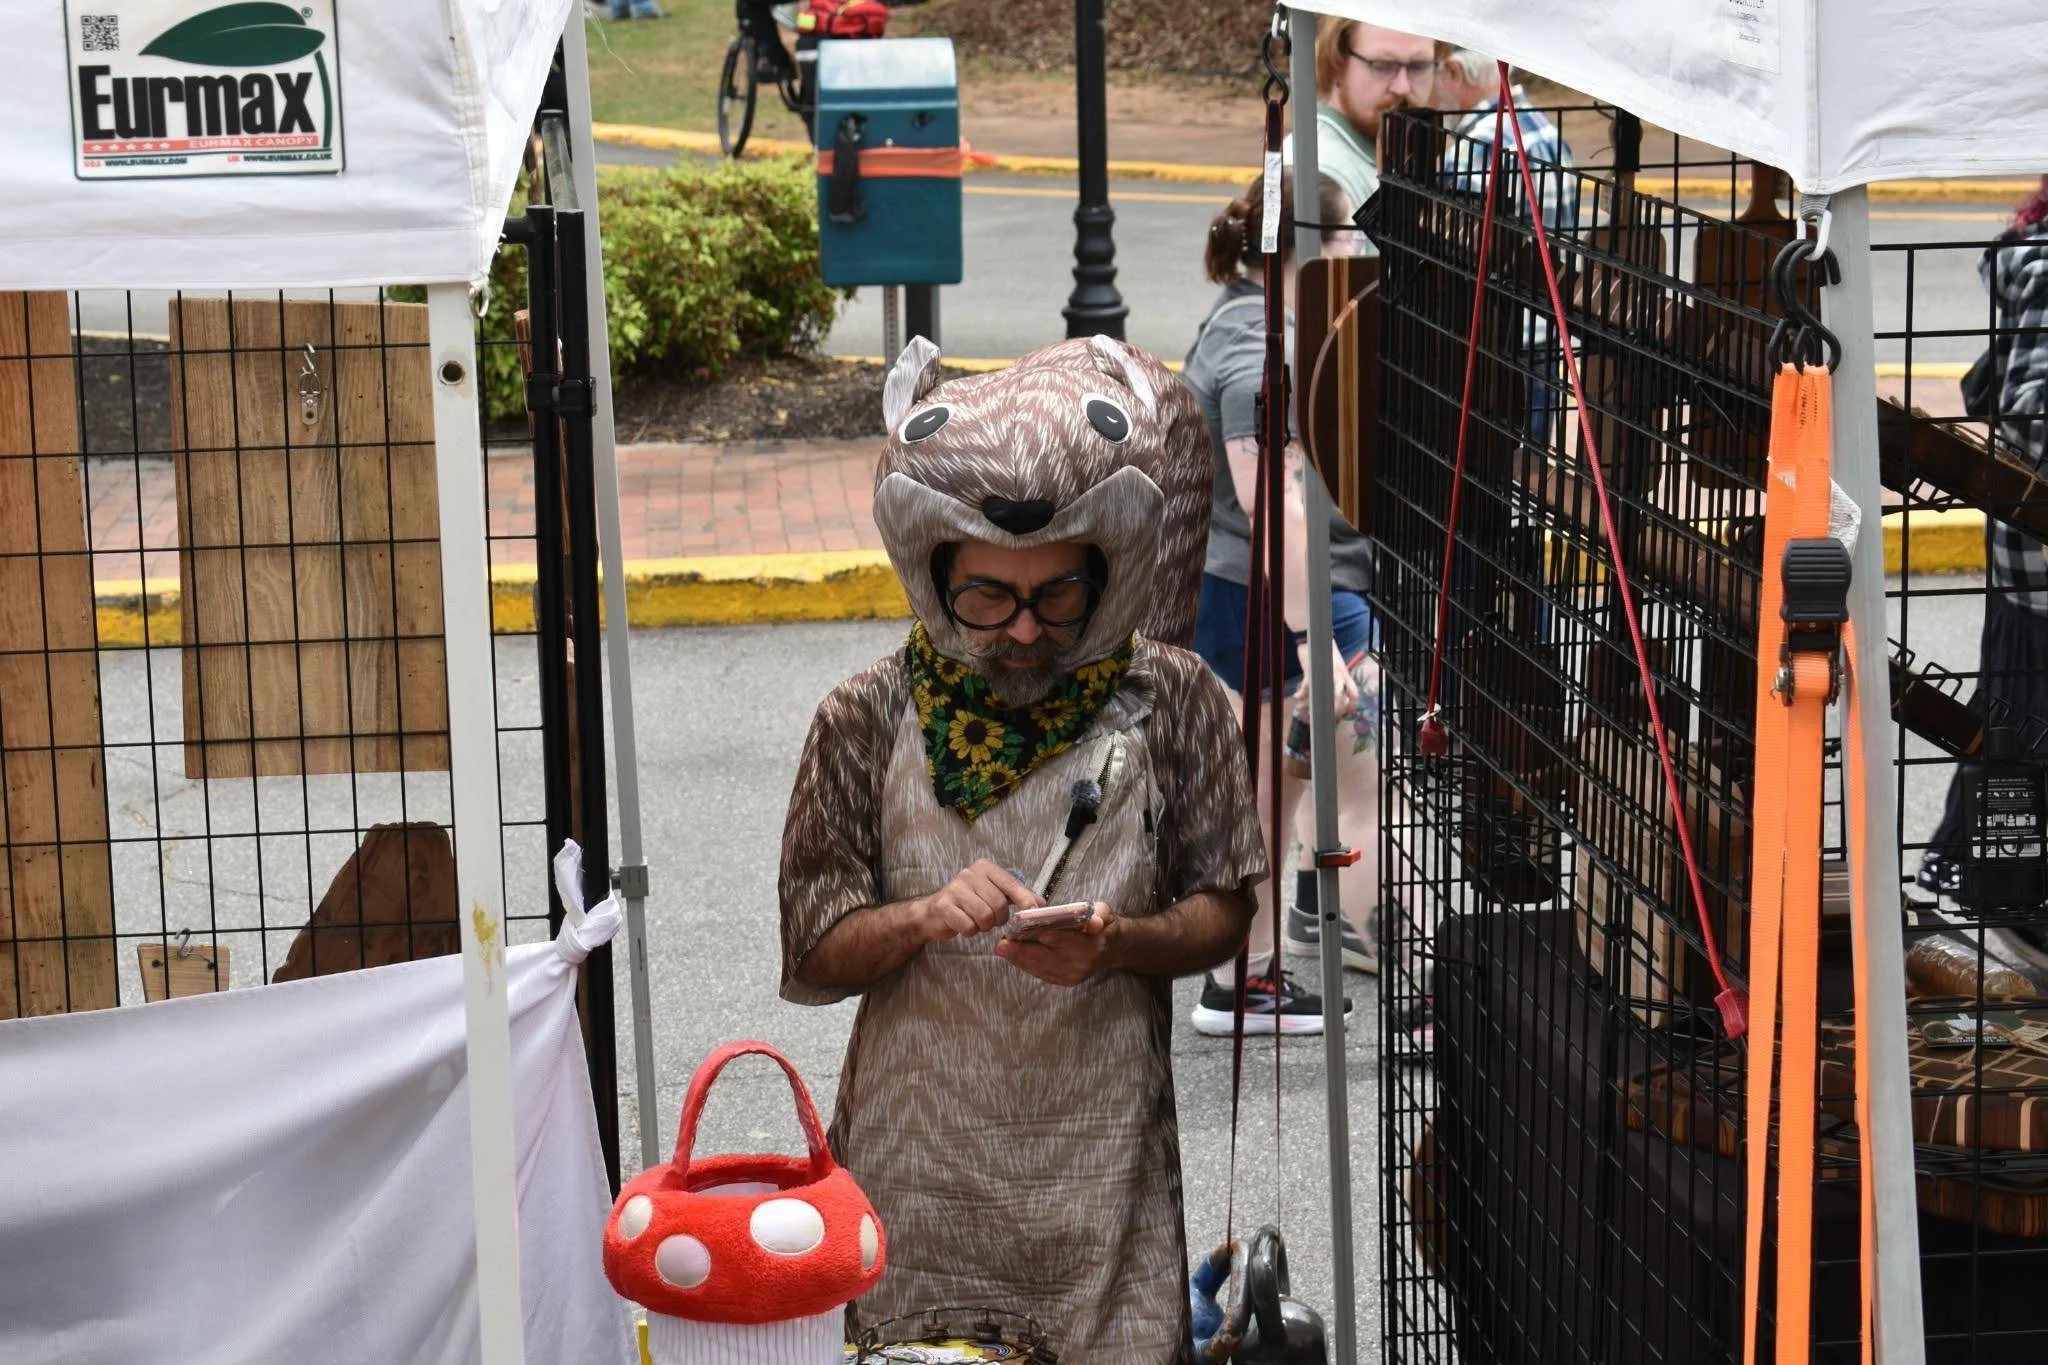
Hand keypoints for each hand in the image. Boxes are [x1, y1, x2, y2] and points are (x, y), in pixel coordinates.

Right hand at [917, 860, 1038, 944]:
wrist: (933, 913)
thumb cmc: (968, 903)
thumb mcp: (992, 893)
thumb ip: (1016, 896)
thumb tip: (1041, 903)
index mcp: (984, 868)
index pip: (1010, 883)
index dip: (1023, 898)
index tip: (1033, 910)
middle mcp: (969, 874)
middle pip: (998, 904)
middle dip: (997, 918)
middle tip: (989, 919)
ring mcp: (955, 889)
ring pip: (985, 916)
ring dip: (983, 926)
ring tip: (976, 921)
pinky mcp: (944, 906)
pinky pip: (969, 926)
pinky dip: (970, 931)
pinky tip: (964, 925)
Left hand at [995, 903, 1115, 986]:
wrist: (1112, 948)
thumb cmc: (1103, 924)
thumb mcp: (1104, 913)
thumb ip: (1098, 915)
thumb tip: (1095, 922)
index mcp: (1094, 945)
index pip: (1069, 942)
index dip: (1051, 940)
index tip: (1031, 936)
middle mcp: (1083, 964)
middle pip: (1049, 957)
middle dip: (1024, 951)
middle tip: (1002, 944)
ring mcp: (1074, 975)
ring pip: (1042, 967)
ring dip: (1020, 959)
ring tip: (1002, 949)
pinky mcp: (1066, 981)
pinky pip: (1042, 974)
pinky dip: (1026, 965)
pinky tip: (1013, 957)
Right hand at [1293, 637, 1360, 721]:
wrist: (1313, 636)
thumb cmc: (1323, 652)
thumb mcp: (1334, 665)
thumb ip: (1335, 678)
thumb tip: (1331, 693)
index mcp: (1345, 673)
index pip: (1354, 693)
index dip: (1351, 706)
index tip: (1345, 713)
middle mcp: (1338, 674)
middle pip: (1342, 698)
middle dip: (1336, 711)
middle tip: (1329, 717)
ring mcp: (1326, 673)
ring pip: (1329, 695)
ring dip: (1321, 706)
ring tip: (1313, 710)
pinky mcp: (1313, 670)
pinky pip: (1307, 686)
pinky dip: (1301, 693)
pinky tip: (1298, 696)